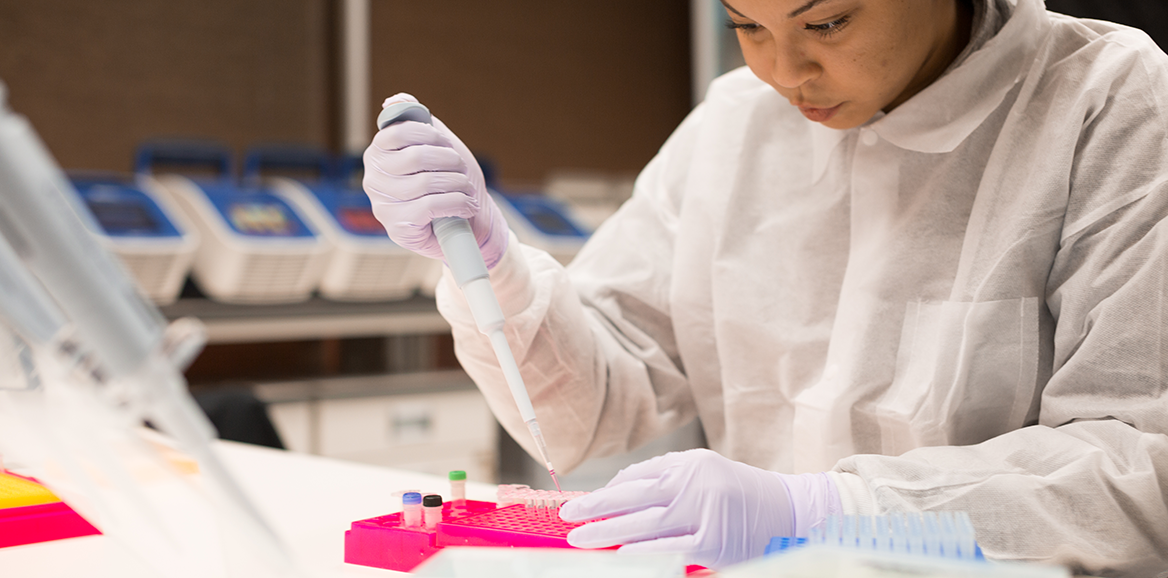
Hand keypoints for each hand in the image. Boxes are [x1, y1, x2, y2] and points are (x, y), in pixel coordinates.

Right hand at [362, 93, 508, 267]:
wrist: (464, 223)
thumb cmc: (448, 181)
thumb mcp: (436, 146)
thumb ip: (419, 121)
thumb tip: (396, 100)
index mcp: (378, 154)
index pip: (396, 133)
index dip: (428, 135)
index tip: (447, 144)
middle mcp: (373, 178)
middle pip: (414, 157)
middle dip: (448, 160)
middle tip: (462, 168)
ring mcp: (383, 205)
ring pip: (425, 182)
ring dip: (456, 183)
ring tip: (467, 188)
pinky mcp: (397, 228)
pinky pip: (429, 206)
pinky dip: (456, 202)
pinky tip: (467, 204)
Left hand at [558, 448, 840, 568]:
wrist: (790, 513)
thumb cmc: (741, 494)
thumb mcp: (704, 472)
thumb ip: (664, 476)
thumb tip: (617, 489)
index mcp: (689, 464)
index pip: (636, 478)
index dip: (605, 492)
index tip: (580, 502)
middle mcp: (694, 483)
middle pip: (632, 498)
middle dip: (595, 508)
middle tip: (566, 518)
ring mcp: (703, 513)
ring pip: (643, 524)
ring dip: (606, 532)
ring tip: (579, 538)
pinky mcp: (711, 543)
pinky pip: (667, 548)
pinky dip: (641, 551)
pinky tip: (618, 552)